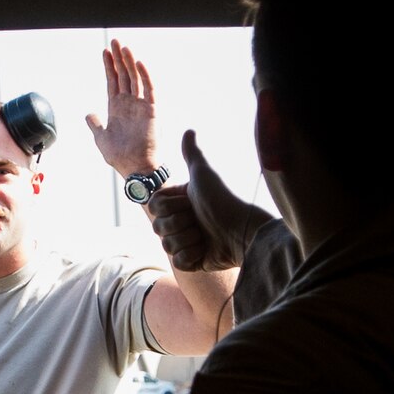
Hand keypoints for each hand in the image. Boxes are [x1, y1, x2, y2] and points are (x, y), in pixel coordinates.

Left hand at [86, 39, 158, 175]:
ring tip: (124, 46)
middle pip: (124, 75)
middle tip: (115, 40)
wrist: (135, 168)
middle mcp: (129, 104)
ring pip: (135, 78)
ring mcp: (140, 106)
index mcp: (117, 108)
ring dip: (129, 62)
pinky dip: (144, 76)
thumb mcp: (101, 139)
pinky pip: (149, 90)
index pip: (113, 81)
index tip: (105, 51)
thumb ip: (96, 124)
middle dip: (118, 58)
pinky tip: (138, 63)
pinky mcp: (151, 111)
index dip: (109, 66)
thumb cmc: (120, 156)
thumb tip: (89, 114)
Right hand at [147, 129, 273, 272]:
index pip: (153, 207)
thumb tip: (189, 130)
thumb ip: (192, 154)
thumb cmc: (222, 200)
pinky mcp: (194, 262)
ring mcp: (187, 243)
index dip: (169, 207)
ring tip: (205, 235)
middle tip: (198, 220)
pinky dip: (191, 256)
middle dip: (178, 224)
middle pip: (157, 228)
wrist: (240, 230)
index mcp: (179, 203)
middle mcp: (181, 223)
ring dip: (187, 239)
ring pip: (167, 246)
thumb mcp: (203, 174)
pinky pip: (178, 263)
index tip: (189, 202)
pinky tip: (205, 250)